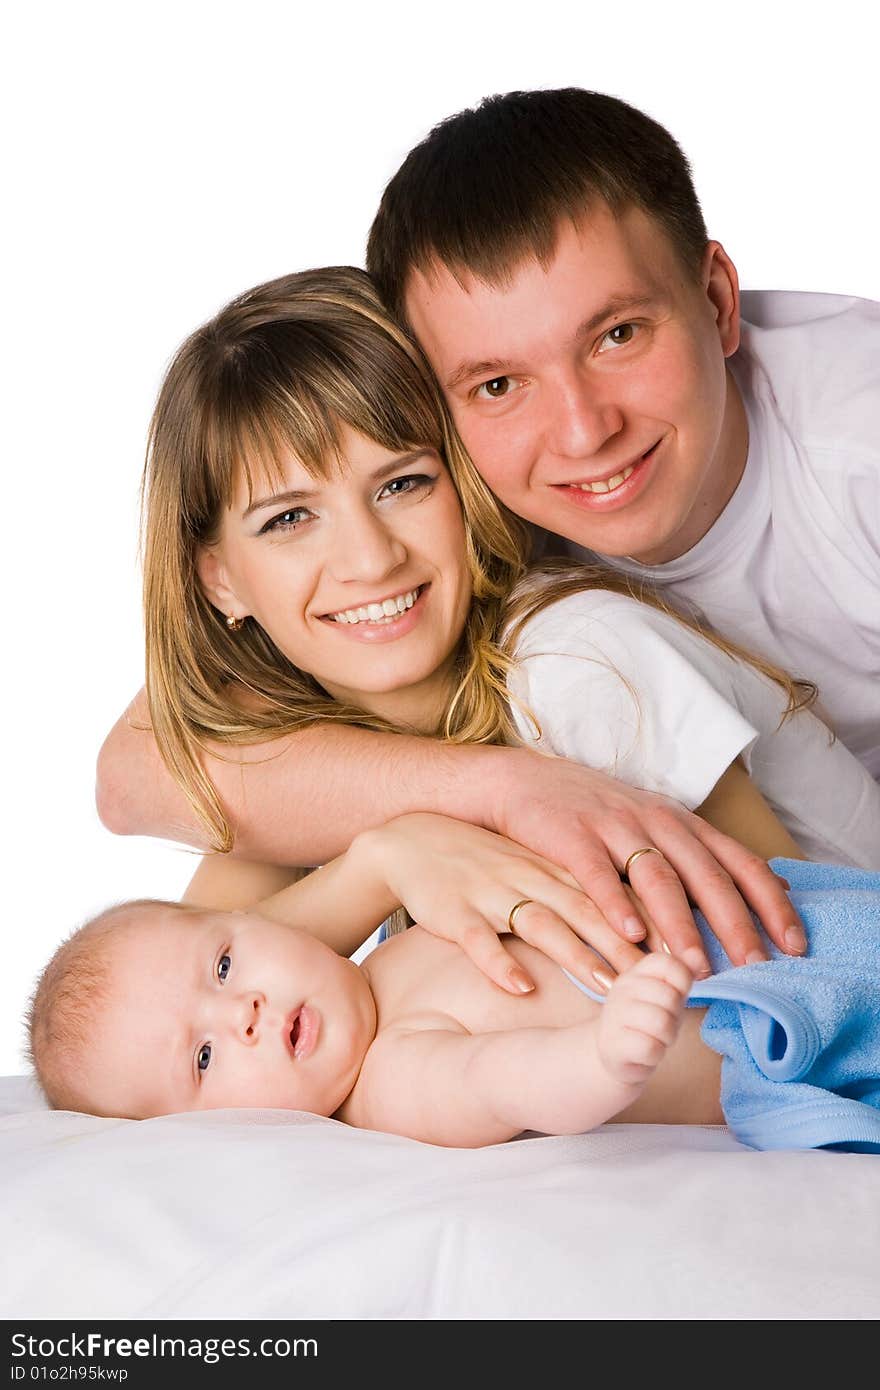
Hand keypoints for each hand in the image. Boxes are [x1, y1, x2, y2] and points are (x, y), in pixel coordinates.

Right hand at [362, 813, 661, 993]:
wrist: (414, 840)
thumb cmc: (491, 860)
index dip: (660, 921)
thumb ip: (594, 891)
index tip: (696, 953)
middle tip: (669, 980)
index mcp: (563, 868)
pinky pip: (478, 939)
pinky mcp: (455, 912)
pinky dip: (498, 963)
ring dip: (577, 954)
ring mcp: (494, 892)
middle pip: (593, 911)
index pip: (621, 893)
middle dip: (633, 946)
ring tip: (610, 987)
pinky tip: (519, 987)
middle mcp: (535, 877)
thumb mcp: (546, 866)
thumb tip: (656, 923)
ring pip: (543, 923)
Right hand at [490, 748, 805, 975]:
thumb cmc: (596, 816)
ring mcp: (614, 827)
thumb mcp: (657, 827)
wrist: (523, 782)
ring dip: (678, 926)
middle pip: (706, 876)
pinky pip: (597, 874)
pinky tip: (629, 937)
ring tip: (692, 967)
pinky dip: (615, 905)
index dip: (771, 904)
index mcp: (682, 824)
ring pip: (657, 879)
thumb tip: (771, 885)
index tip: (794, 945)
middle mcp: (656, 822)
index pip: (741, 863)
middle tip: (754, 967)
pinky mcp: (571, 836)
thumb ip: (703, 858)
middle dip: (734, 924)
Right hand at [597, 952, 691, 1088]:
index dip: (682, 982)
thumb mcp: (667, 994)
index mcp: (636, 972)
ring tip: (654, 1038)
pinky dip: (655, 1055)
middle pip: (669, 996)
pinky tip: (644, 1052)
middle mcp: (621, 988)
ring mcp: (614, 1015)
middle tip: (662, 1024)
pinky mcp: (612, 1044)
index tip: (674, 997)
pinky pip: (651, 1048)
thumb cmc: (647, 1021)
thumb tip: (700, 959)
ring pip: (662, 1024)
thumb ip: (682, 973)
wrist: (615, 1054)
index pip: (668, 962)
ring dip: (666, 1037)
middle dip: (674, 1017)